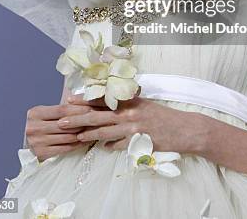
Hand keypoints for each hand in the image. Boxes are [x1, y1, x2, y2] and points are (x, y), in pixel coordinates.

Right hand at [25, 102, 96, 160]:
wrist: (30, 143)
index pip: (62, 109)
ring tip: (95, 130)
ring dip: (83, 134)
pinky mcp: (42, 154)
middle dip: (83, 121)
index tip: (93, 108)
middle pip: (65, 124)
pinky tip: (86, 140)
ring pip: (67, 137)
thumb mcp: (48, 111)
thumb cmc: (44, 123)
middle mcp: (34, 128)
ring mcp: (37, 142)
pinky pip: (65, 148)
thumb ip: (63, 104)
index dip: (78, 109)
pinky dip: (78, 144)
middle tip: (98, 119)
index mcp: (35, 113)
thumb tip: (84, 94)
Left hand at [60, 94, 206, 153]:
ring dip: (89, 134)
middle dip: (79, 118)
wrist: (184, 129)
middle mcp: (130, 111)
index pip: (103, 99)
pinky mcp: (138, 141)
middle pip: (99, 115)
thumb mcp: (145, 104)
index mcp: (131, 100)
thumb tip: (108, 106)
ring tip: (76, 137)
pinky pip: (118, 145)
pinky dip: (109, 146)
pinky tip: (102, 147)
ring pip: (105, 130)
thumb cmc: (164, 116)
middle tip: (62, 121)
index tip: (69, 100)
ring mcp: (133, 127)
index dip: (85, 100)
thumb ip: (127, 104)